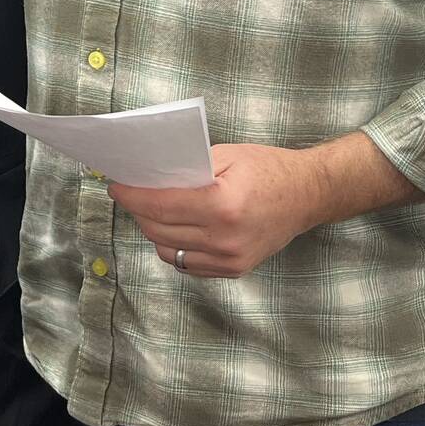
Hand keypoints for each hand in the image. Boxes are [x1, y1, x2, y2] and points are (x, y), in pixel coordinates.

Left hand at [109, 143, 336, 277]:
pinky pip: (187, 264)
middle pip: (159, 229)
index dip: (131, 196)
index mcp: (222, 205)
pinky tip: (174, 229)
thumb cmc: (269, 169)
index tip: (116, 186)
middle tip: (131, 193)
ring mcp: (229, 259)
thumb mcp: (226, 155)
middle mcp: (224, 238)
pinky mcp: (233, 270)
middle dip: (138, 210)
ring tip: (152, 210)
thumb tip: (148, 177)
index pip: (160, 205)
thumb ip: (187, 169)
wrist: (308, 196)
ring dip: (154, 230)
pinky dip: (174, 247)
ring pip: (168, 251)